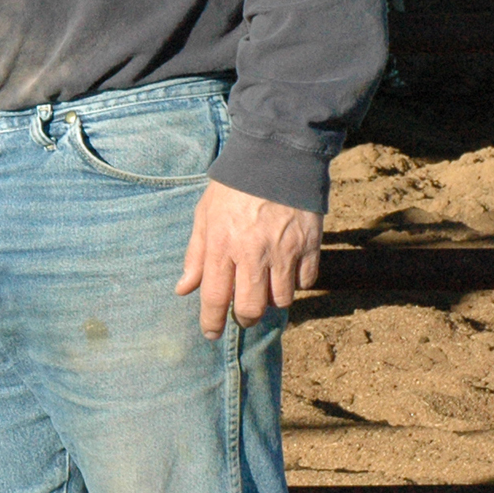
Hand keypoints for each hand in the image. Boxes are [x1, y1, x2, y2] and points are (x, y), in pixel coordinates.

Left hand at [174, 180, 321, 339]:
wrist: (275, 159)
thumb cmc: (232, 187)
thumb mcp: (204, 214)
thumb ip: (195, 254)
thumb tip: (183, 289)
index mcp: (223, 245)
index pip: (216, 297)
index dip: (212, 322)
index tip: (210, 334)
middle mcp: (254, 253)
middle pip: (252, 308)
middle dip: (245, 318)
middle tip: (242, 314)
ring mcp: (284, 252)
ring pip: (281, 300)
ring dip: (271, 301)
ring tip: (264, 287)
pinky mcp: (309, 247)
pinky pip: (305, 282)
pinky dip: (296, 283)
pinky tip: (286, 271)